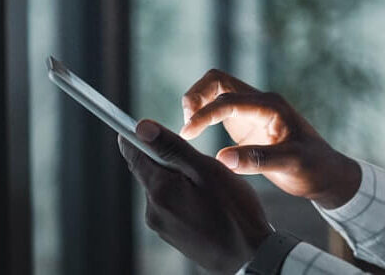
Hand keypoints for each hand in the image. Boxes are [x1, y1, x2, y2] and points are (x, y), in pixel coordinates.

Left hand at [118, 120, 272, 273]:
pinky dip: (186, 198)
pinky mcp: (172, 235)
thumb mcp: (207, 170)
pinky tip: (209, 205)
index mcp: (159, 191)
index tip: (150, 128)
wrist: (252, 256)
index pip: (133, 153)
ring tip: (211, 189)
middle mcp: (153, 210)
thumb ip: (172, 147)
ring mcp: (162, 226)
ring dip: (180, 180)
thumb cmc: (235, 212)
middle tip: (202, 166)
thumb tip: (142, 127)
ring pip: (163, 188)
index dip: (138, 136)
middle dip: (170, 160)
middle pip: (150, 170)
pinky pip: (172, 206)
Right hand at [179, 69, 360, 208]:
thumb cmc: (314, 168)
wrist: (326, 174)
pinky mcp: (246, 122)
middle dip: (196, 96)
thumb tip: (222, 158)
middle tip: (186, 125)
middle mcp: (259, 101)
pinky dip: (203, 113)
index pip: (228, 100)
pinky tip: (196, 133)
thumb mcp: (290, 165)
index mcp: (270, 106)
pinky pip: (218, 107)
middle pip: (217, 80)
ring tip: (189, 128)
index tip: (188, 133)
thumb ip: (257, 160)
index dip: (205, 114)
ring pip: (216, 90)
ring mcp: (252, 110)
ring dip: (197, 102)